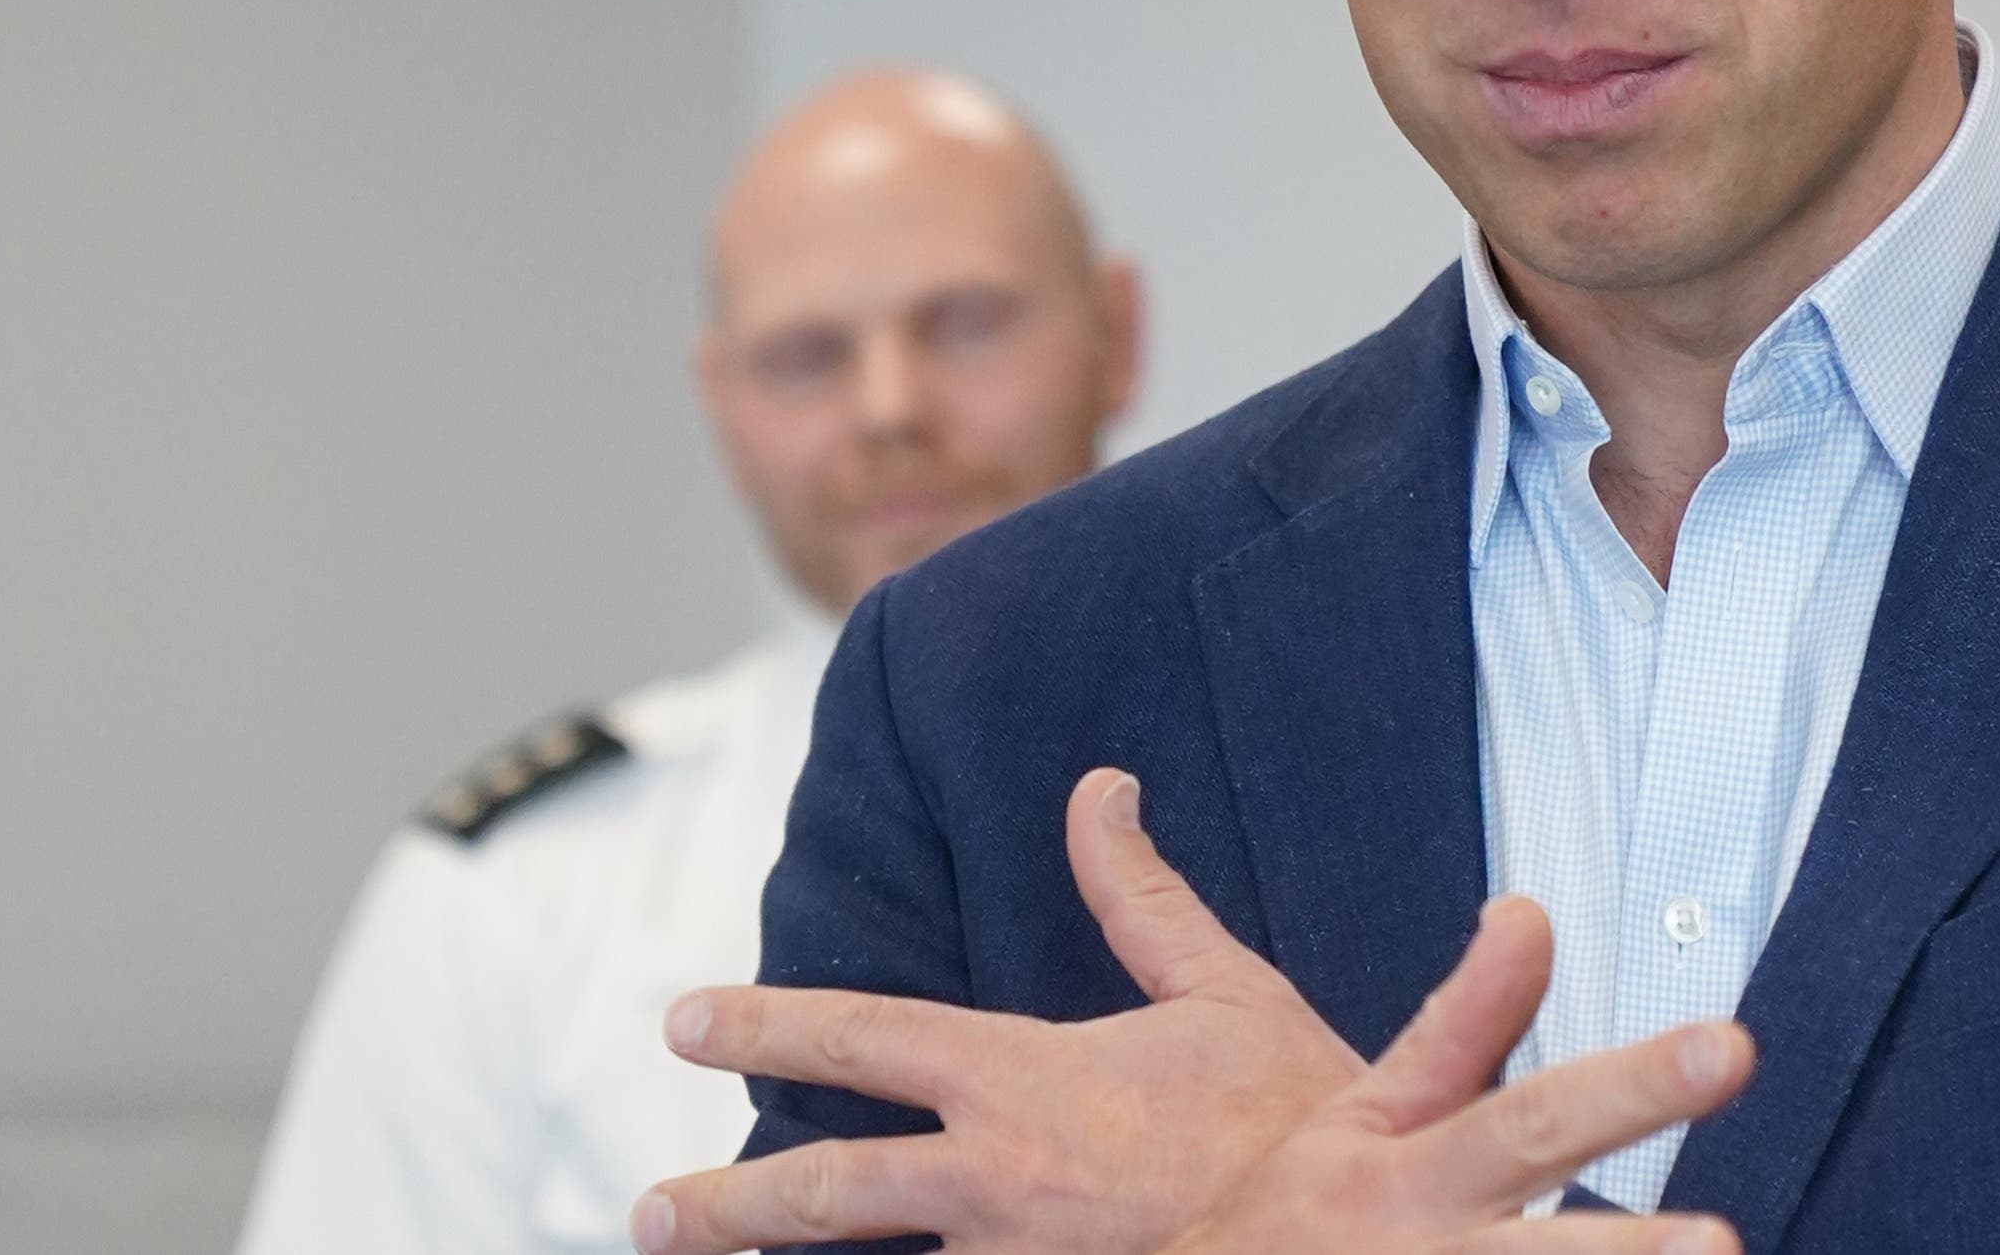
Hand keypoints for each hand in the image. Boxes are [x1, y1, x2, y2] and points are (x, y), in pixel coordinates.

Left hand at [634, 767, 1364, 1253]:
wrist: (1348, 1236)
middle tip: (650, 1205)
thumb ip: (1140, 893)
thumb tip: (1097, 791)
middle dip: (726, 1199)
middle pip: (823, 1190)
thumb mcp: (1221, 985)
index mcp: (1024, 1080)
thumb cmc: (1293, 1112)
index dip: (767, 1024)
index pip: (862, 1038)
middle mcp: (995, 1180)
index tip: (685, 1020)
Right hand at [1166, 894, 1750, 1253]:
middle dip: (1630, 1246)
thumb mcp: (1360, 1114)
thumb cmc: (1287, 1227)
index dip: (1631, 1088)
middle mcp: (1429, 1250)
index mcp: (1411, 1175)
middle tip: (1713, 1239)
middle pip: (1544, 1243)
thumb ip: (1464, 1020)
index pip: (1536, 1118)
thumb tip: (1530, 915)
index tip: (1725, 1050)